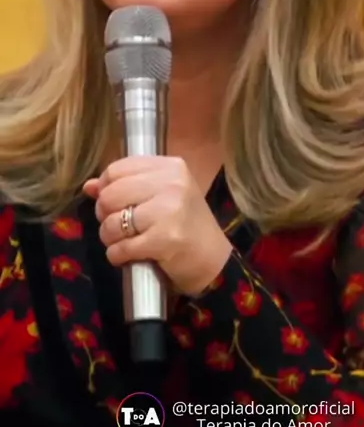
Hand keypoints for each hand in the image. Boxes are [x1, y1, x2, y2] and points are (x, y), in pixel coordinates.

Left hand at [83, 156, 232, 296]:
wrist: (213, 259)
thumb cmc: (185, 224)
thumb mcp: (161, 195)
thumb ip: (126, 185)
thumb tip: (89, 186)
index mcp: (171, 167)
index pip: (117, 169)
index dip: (105, 188)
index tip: (113, 203)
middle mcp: (172, 184)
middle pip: (111, 195)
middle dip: (105, 214)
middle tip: (117, 225)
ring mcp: (169, 211)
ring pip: (112, 222)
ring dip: (110, 238)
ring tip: (123, 241)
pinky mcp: (165, 240)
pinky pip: (120, 248)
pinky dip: (117, 255)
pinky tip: (128, 256)